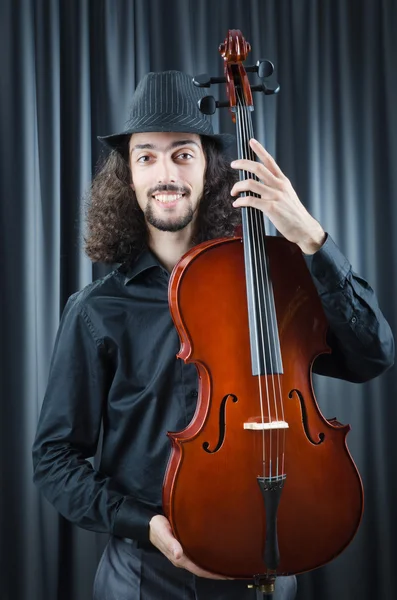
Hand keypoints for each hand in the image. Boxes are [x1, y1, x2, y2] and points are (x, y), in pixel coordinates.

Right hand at [149, 514, 230, 579]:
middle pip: (202, 569)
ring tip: (228, 564)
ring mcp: (184, 554)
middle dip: (216, 572)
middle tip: (233, 571)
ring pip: (201, 563)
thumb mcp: (162, 533)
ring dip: (213, 566)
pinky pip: (198, 557)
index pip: (199, 569)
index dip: (212, 574)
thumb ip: (170, 543)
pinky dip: (208, 558)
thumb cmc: (157, 528)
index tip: (227, 575)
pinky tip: (216, 554)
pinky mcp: (185, 548)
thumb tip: (178, 554)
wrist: (150, 524)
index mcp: (179, 558)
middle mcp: (183, 558)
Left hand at [230, 138, 325, 254]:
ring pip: (250, 183)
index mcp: (283, 181)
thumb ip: (276, 187)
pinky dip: (240, 201)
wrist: (304, 228)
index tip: (251, 141)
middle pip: (257, 168)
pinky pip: (251, 200)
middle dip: (242, 163)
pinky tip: (237, 204)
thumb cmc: (294, 215)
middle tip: (233, 164)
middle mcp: (279, 185)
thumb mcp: (288, 195)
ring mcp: (275, 196)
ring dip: (237, 186)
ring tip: (233, 191)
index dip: (259, 149)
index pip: (270, 161)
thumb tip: (261, 184)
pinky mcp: (271, 208)